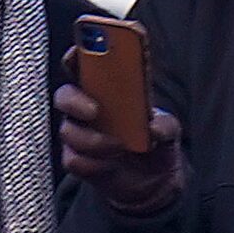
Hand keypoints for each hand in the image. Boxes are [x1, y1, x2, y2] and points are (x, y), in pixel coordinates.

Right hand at [56, 64, 185, 219]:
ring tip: (118, 146)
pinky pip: (74, 160)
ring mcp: (78, 136)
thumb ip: (164, 125)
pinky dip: (93, 163)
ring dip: (92, 140)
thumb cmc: (155, 143)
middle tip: (95, 111)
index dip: (77, 54)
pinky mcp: (78, 161)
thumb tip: (153, 128)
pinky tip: (110, 164)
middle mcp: (85, 109)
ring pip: (68, 132)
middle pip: (64, 96)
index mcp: (104, 89)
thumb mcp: (168, 129)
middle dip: (75, 101)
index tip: (81, 51)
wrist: (153, 181)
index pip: (82, 64)